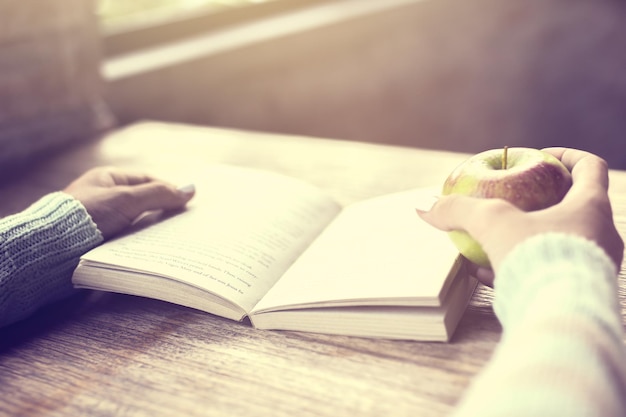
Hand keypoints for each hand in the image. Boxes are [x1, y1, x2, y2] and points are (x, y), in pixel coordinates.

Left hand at [64, 167, 194, 239]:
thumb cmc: (87, 216)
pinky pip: (126, 237)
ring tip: (172, 238)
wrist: (52, 247)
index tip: (187, 203)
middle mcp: (104, 196)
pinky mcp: (98, 238)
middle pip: (142, 201)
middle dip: (162, 210)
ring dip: (152, 228)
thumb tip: (190, 190)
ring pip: (135, 220)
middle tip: (184, 222)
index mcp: (107, 178)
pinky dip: (140, 241)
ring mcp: (100, 218)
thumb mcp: (127, 199)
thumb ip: (159, 194)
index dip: (168, 189)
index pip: (147, 180)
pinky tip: (151, 249)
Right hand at [418, 148, 623, 285]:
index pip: (590, 167)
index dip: (566, 155)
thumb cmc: (537, 257)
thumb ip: (460, 211)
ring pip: (562, 240)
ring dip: (529, 236)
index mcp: (592, 207)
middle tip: (515, 200)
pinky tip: (490, 272)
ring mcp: (597, 265)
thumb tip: (425, 208)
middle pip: (575, 205)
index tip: (542, 156)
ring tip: (496, 239)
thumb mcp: (492, 224)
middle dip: (542, 200)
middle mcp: (603, 234)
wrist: (561, 317)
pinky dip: (525, 265)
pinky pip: (552, 270)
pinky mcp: (582, 292)